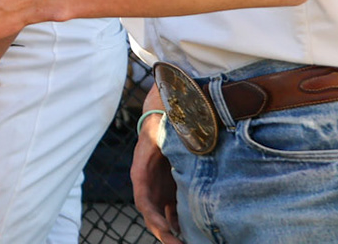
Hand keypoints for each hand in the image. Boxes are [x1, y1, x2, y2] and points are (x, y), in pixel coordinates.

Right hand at [132, 86, 182, 242]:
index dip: (153, 216)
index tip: (167, 230)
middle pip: (151, 211)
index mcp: (143, 167)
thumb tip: (196, 136)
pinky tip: (190, 233)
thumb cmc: (167, 117)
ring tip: (186, 243)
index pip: (142, 197)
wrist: (166, 107)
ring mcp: (158, 183)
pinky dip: (179, 222)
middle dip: (164, 232)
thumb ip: (179, 135)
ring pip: (161, 213)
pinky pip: (171, 208)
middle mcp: (148, 179)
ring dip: (171, 230)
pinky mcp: (169, 185)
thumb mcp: (170, 125)